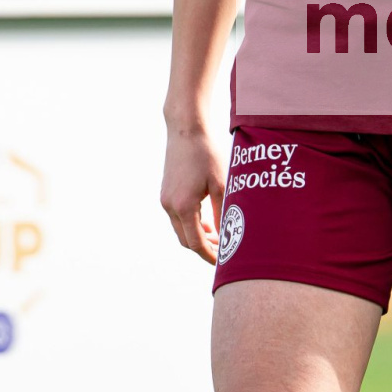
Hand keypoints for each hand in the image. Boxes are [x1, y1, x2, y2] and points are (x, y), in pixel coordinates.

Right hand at [161, 125, 228, 263]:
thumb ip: (222, 214)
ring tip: (218, 235)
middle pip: (186, 240)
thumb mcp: (220, 185)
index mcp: (183, 206)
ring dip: (197, 236)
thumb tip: (227, 237)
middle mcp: (170, 206)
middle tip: (224, 249)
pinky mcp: (165, 193)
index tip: (224, 262)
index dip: (210, 255)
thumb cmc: (207, 154)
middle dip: (204, 248)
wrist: (186, 129)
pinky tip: (207, 219)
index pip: (196, 243)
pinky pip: (177, 217)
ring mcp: (165, 199)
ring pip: (181, 230)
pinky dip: (191, 224)